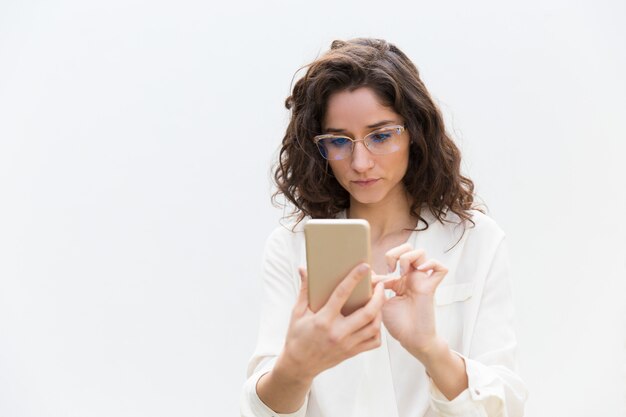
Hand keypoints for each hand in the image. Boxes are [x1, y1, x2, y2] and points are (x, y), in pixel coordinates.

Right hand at [276, 263, 385, 381]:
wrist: (298, 365)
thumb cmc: (297, 337)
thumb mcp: (297, 312)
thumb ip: (304, 290)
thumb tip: (303, 269)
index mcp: (323, 320)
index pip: (342, 294)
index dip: (354, 278)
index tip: (365, 267)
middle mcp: (338, 333)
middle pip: (367, 312)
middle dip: (378, 296)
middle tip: (379, 285)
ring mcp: (347, 345)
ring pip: (374, 327)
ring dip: (380, 311)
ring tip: (379, 300)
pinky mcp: (352, 352)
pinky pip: (373, 342)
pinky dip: (378, 330)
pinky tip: (374, 320)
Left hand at [377, 243, 447, 359]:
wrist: (410, 340)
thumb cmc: (397, 324)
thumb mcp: (380, 302)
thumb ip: (375, 287)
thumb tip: (368, 273)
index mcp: (399, 280)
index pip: (394, 256)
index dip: (381, 263)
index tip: (376, 278)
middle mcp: (411, 278)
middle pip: (409, 248)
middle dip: (397, 251)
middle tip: (390, 267)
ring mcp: (422, 281)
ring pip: (422, 253)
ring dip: (408, 257)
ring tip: (401, 271)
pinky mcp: (431, 287)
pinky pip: (441, 268)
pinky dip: (432, 264)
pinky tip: (419, 271)